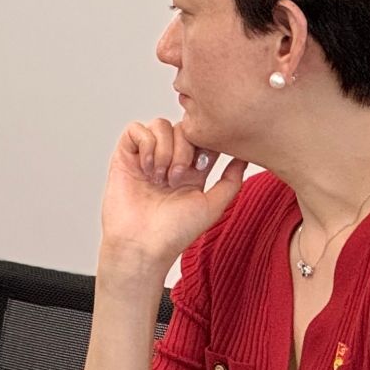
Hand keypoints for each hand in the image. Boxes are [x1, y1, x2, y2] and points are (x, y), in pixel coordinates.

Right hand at [100, 117, 245, 275]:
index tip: (202, 167)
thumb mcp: (212, 206)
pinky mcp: (125, 155)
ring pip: (160, 125)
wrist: (142, 244)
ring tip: (160, 177)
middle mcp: (169, 160)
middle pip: (183, 127)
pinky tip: (146, 167)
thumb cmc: (174, 232)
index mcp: (191, 171)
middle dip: (184, 150)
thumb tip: (244, 157)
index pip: (202, 138)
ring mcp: (147, 156)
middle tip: (177, 178)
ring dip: (164, 150)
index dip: (205, 144)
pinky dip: (145, 145)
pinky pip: (136, 129)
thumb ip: (231, 181)